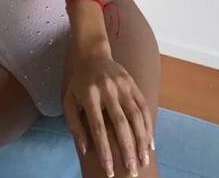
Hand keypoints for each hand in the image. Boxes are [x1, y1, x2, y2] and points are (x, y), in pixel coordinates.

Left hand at [62, 46, 153, 176]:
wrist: (92, 54)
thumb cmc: (79, 83)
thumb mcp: (68, 101)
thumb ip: (75, 125)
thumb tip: (86, 149)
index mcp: (89, 95)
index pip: (98, 127)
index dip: (104, 150)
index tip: (109, 170)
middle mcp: (108, 90)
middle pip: (120, 123)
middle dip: (127, 149)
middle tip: (132, 171)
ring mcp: (123, 85)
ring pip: (136, 116)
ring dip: (142, 140)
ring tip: (144, 160)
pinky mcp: (133, 83)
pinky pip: (143, 107)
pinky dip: (148, 126)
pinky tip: (150, 143)